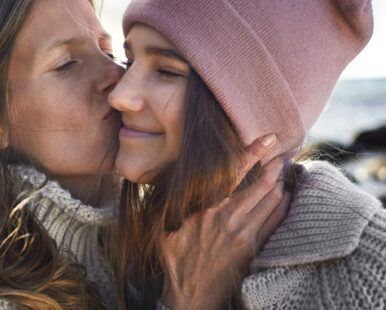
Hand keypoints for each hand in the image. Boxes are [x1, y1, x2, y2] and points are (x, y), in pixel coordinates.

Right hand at [159, 134, 290, 309]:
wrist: (189, 295)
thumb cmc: (174, 257)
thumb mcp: (164, 225)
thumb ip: (173, 199)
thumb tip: (176, 174)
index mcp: (207, 208)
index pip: (236, 172)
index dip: (255, 152)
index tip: (270, 138)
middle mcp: (230, 218)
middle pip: (264, 184)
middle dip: (277, 164)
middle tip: (284, 152)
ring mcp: (245, 234)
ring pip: (274, 199)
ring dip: (282, 182)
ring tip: (285, 170)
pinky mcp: (254, 248)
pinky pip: (277, 220)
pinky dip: (284, 204)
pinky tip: (285, 195)